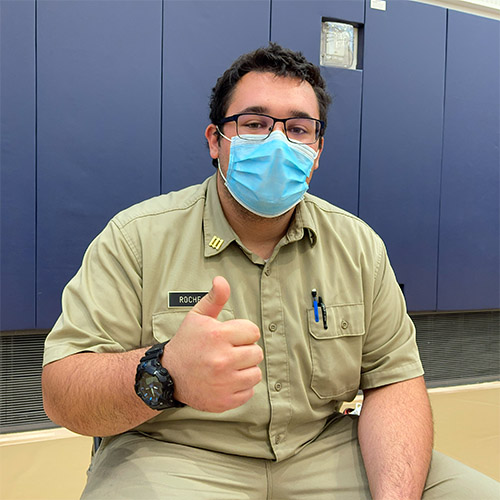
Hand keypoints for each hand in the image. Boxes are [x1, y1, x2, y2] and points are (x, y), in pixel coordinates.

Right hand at [162, 276, 262, 411]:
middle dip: (245, 351)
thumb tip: (222, 280)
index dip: (243, 333)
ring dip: (245, 370)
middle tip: (228, 352)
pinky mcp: (224, 401)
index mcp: (218, 336)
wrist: (168, 375)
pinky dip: (240, 388)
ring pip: (255, 373)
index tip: (231, 337)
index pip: (253, 332)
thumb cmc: (187, 343)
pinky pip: (249, 392)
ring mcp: (224, 383)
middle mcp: (222, 360)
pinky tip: (225, 381)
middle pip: (257, 352)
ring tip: (227, 367)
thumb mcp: (197, 317)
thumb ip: (214, 298)